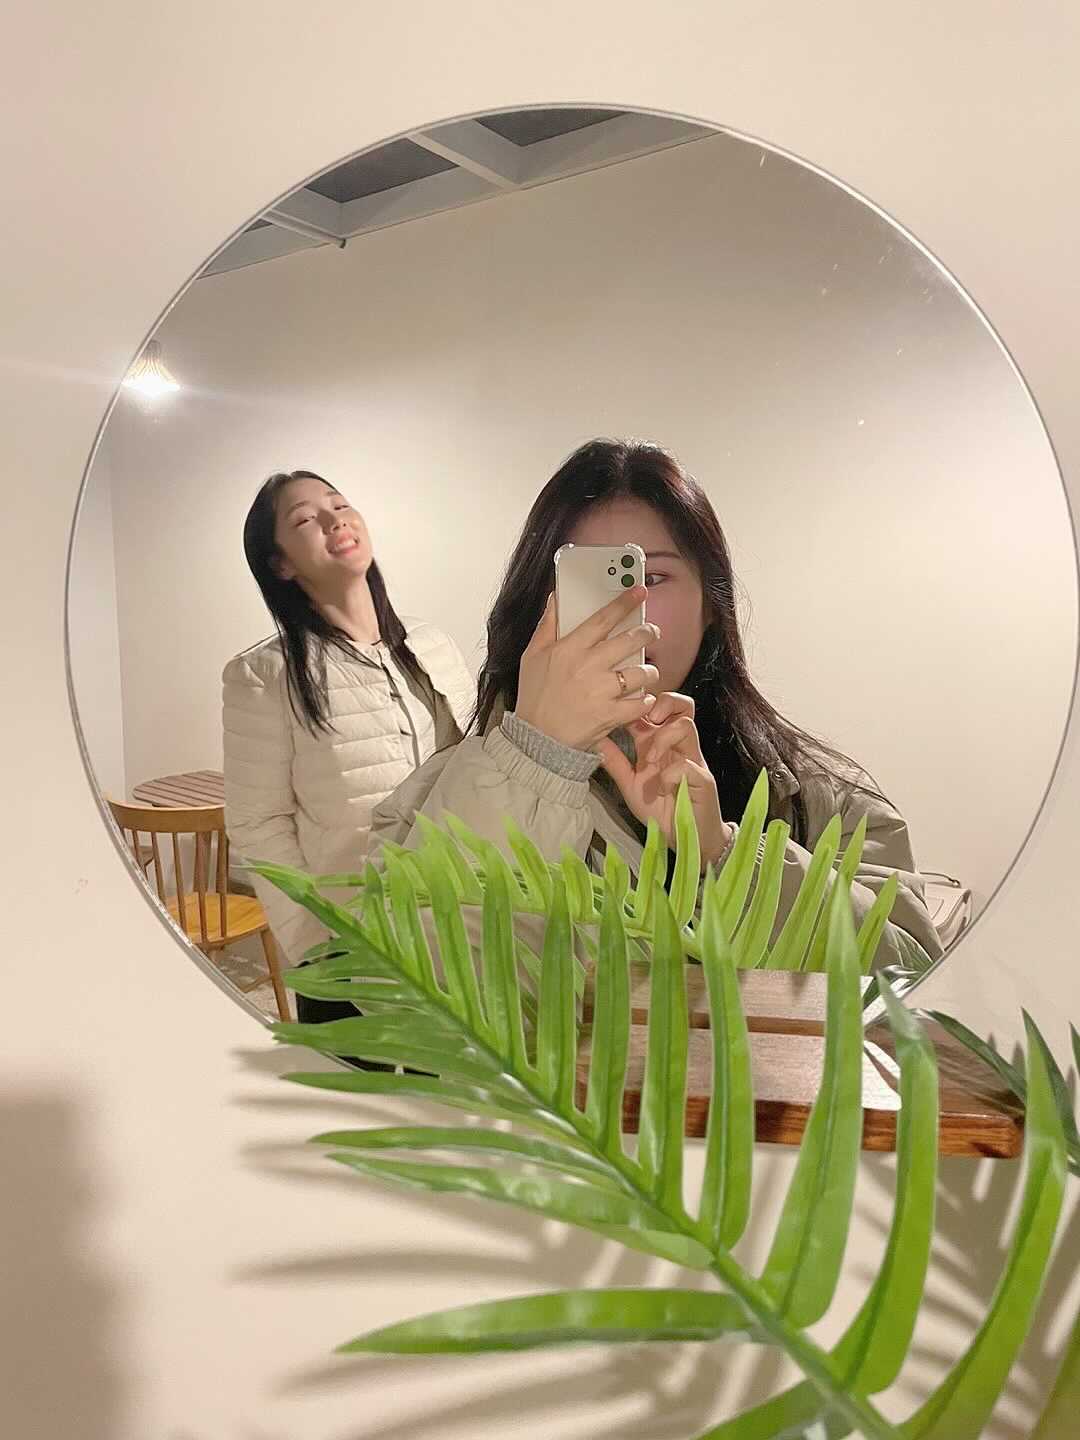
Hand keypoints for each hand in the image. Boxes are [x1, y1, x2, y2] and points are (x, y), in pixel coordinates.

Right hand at [515, 587, 659, 750]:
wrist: (536, 740)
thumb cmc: (535, 697)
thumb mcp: (532, 656)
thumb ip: (547, 625)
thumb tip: (555, 598)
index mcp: (570, 649)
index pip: (603, 618)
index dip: (624, 602)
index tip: (639, 592)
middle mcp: (588, 667)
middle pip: (630, 641)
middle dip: (647, 633)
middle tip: (651, 633)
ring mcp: (601, 692)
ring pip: (642, 673)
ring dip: (649, 671)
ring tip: (646, 673)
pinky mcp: (610, 715)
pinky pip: (641, 703)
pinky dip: (645, 701)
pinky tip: (641, 698)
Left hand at [597, 692, 731, 867]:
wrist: (686, 839)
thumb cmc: (661, 810)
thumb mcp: (630, 784)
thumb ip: (615, 762)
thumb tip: (594, 740)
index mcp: (661, 745)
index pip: (659, 709)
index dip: (642, 701)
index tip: (623, 708)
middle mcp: (678, 748)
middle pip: (683, 706)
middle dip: (666, 702)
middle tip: (649, 718)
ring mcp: (692, 762)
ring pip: (687, 726)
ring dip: (664, 738)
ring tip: (650, 759)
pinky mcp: (702, 780)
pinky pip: (688, 765)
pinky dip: (671, 774)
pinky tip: (662, 787)